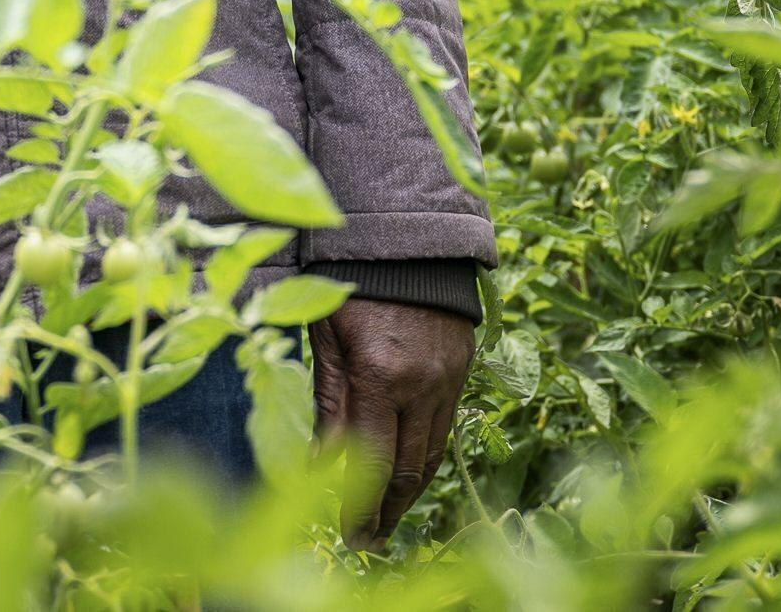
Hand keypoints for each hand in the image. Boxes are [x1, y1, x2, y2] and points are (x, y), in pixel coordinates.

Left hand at [311, 296, 473, 539]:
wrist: (408, 238)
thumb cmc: (350, 284)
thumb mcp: (325, 339)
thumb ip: (327, 404)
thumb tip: (318, 465)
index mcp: (378, 375)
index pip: (371, 461)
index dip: (360, 506)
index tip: (350, 536)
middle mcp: (420, 384)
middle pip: (408, 468)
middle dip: (387, 512)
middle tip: (368, 541)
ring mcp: (447, 379)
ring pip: (433, 453)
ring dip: (410, 492)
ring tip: (388, 518)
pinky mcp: (462, 370)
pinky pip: (446, 426)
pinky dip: (427, 456)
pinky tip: (409, 472)